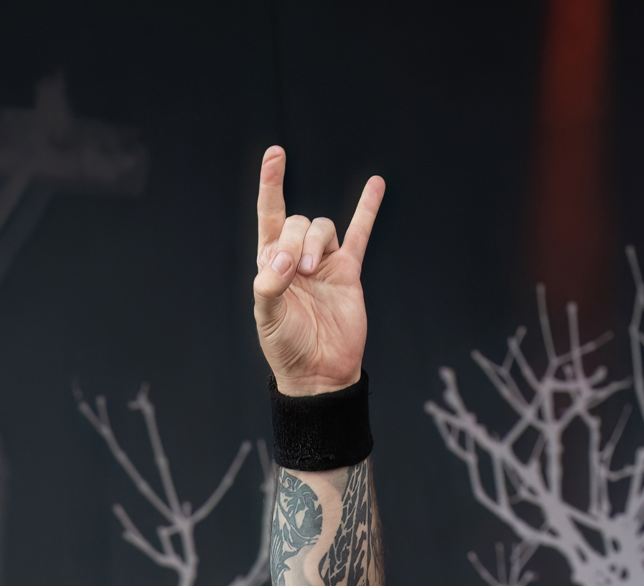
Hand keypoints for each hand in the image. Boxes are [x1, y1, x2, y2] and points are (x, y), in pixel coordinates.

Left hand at [253, 145, 383, 397]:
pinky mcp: (348, 271)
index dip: (271, 184)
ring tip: (311, 272)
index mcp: (270, 263)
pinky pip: (359, 233)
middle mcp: (296, 257)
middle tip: (294, 272)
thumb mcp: (267, 317)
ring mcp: (324, 262)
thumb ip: (269, 284)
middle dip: (294, 239)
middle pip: (297, 221)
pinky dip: (367, 209)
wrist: (319, 373)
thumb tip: (282, 259)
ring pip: (323, 227)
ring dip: (315, 241)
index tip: (276, 154)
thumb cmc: (287, 348)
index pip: (269, 215)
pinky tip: (376, 183)